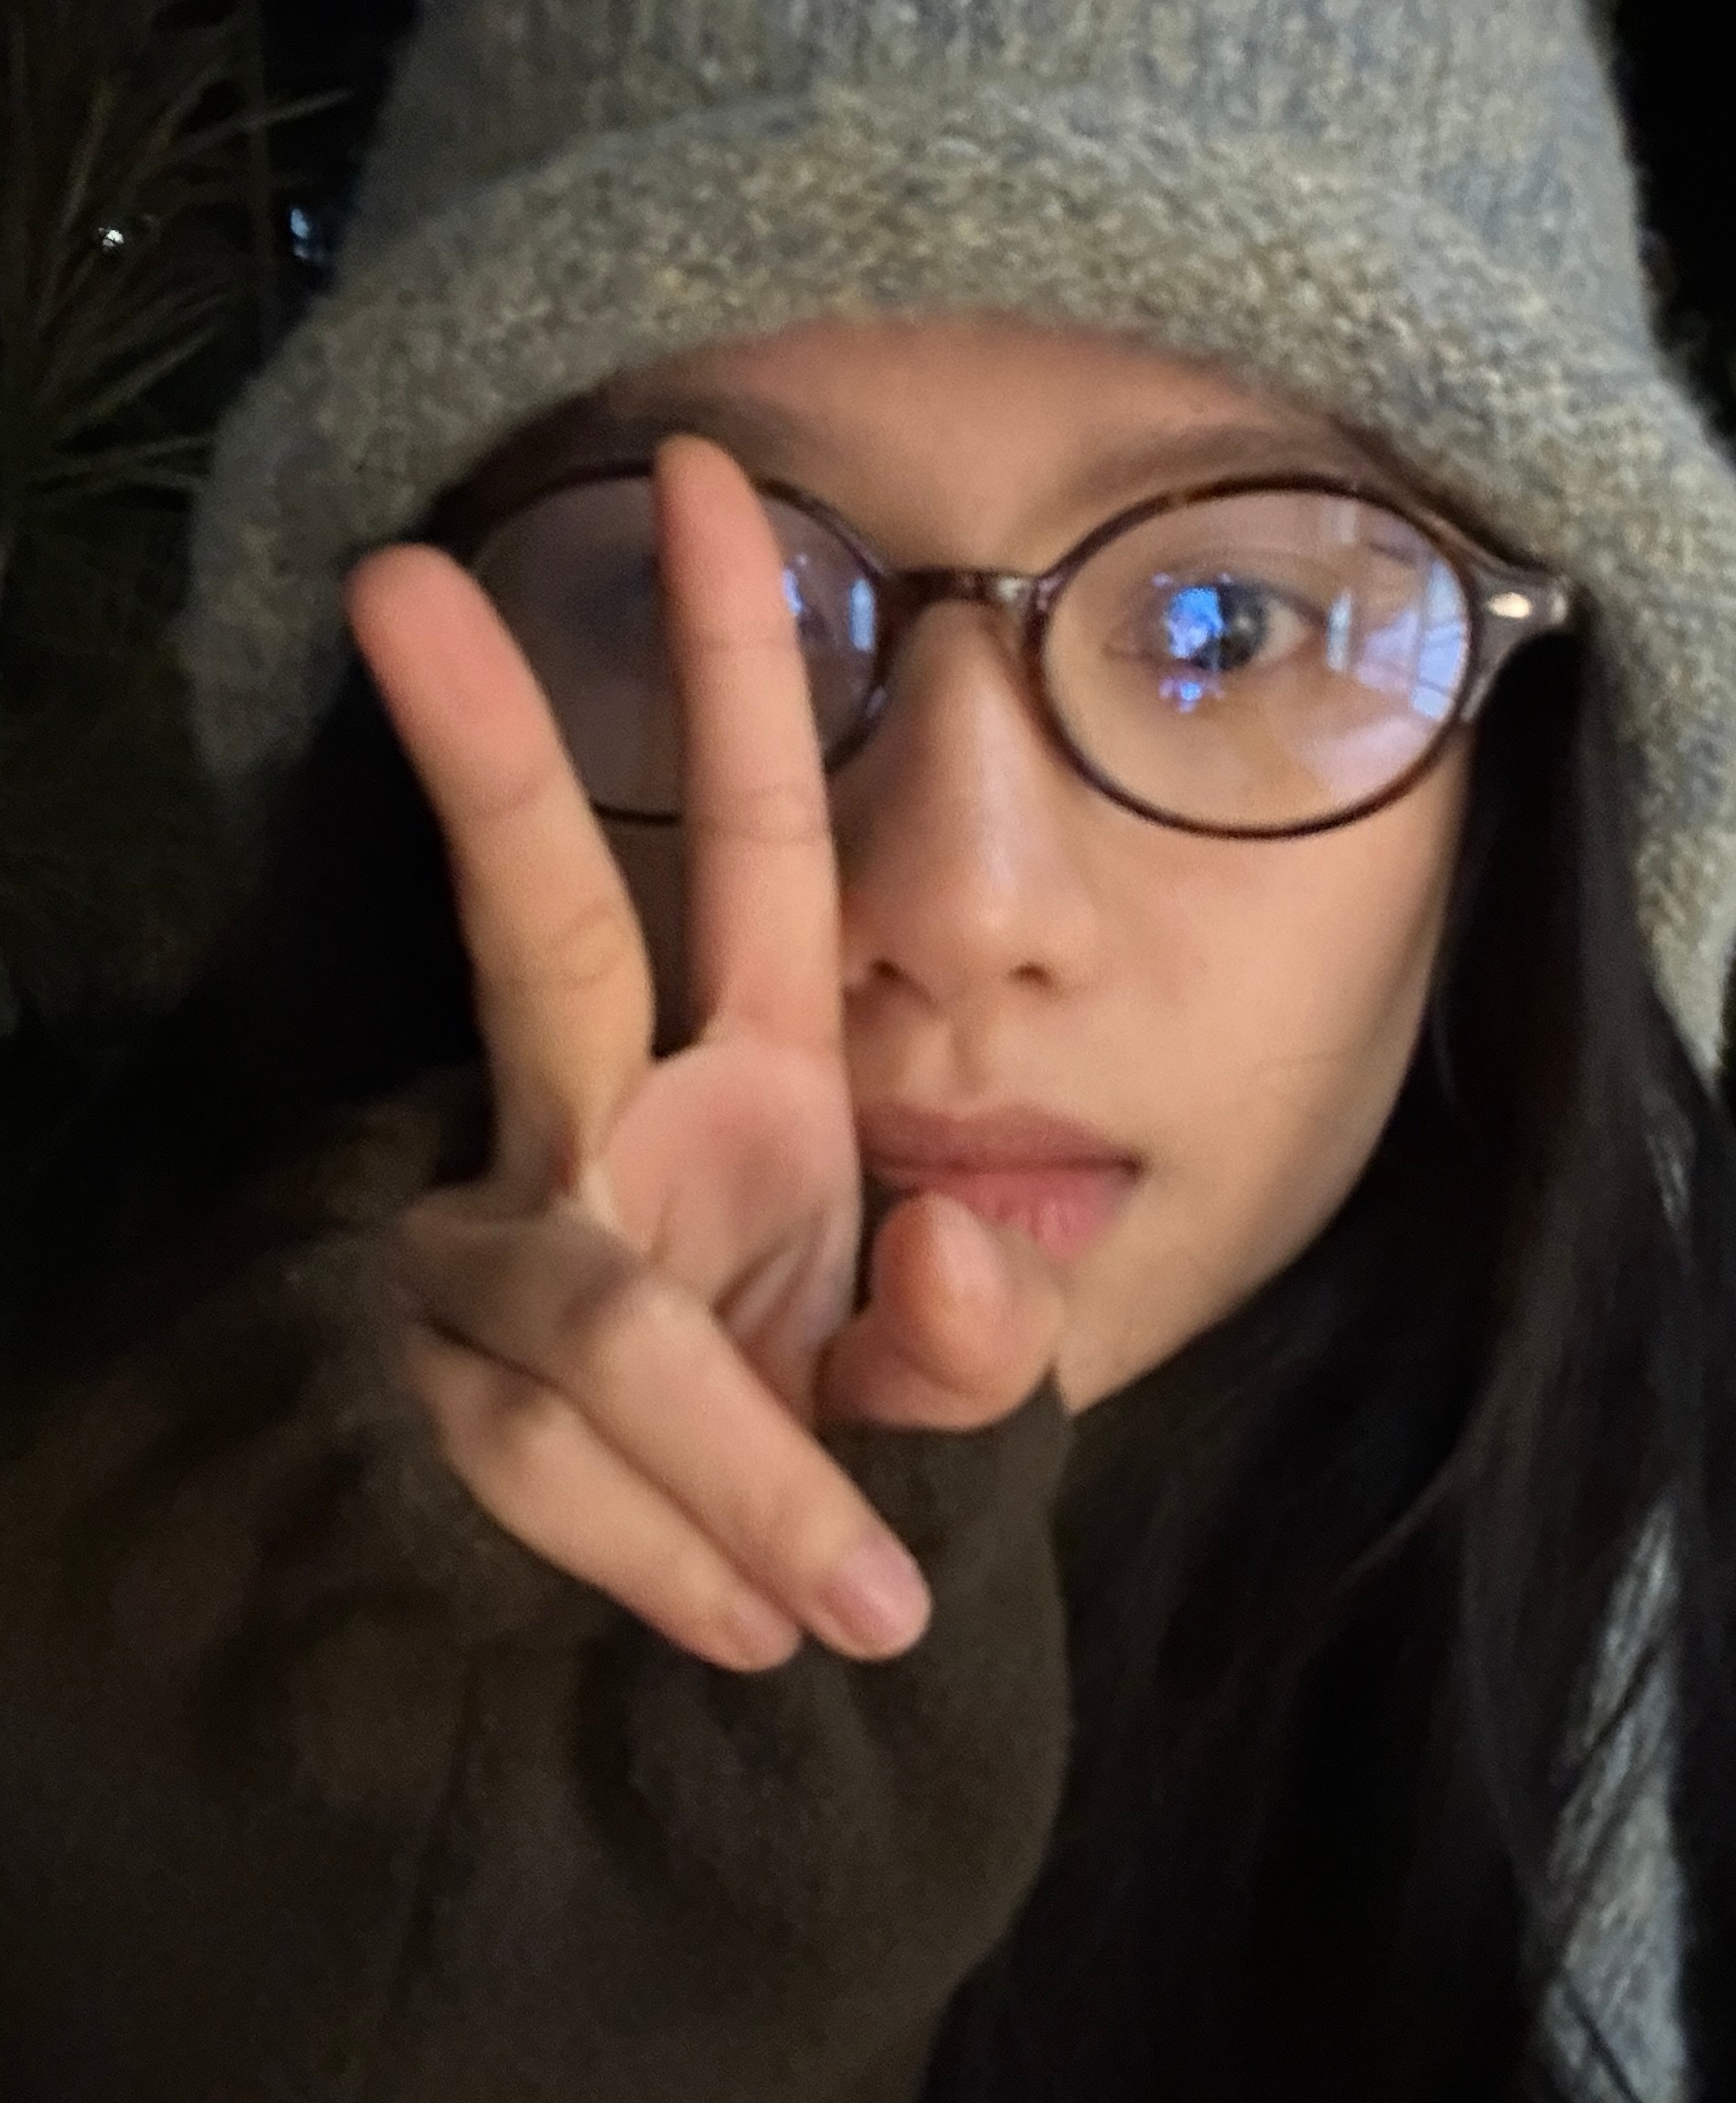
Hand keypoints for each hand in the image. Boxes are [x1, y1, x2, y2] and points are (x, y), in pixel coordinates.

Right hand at [344, 436, 1063, 1672]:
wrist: (722, 1601)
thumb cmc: (819, 1425)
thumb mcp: (926, 1373)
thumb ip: (975, 1331)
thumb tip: (955, 1244)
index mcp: (745, 1069)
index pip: (743, 841)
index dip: (728, 667)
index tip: (705, 473)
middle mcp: (601, 1123)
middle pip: (534, 929)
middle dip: (492, 761)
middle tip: (393, 582)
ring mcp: (502, 1248)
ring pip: (584, 1315)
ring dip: (726, 1467)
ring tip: (843, 1612)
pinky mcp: (434, 1397)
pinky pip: (551, 1472)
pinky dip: (670, 1561)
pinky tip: (748, 1630)